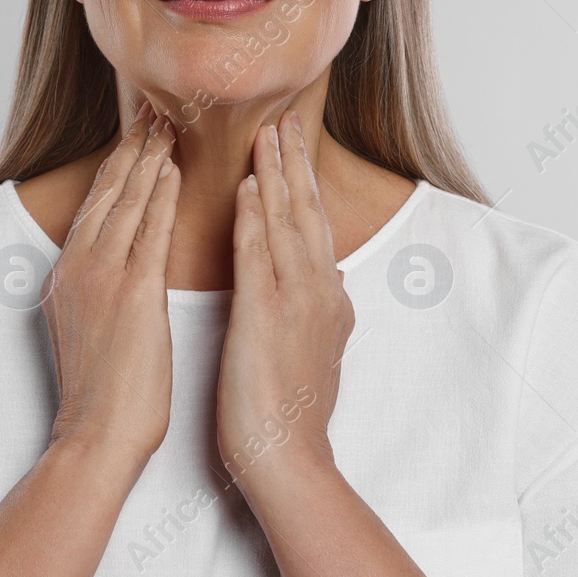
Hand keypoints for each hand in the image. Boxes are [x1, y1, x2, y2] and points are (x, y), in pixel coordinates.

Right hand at [42, 102, 180, 465]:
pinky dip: (160, 194)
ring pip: (126, 201)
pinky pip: (148, 230)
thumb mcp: (88, 327)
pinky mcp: (131, 291)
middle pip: (108, 191)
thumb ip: (99, 288)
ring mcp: (101, 276)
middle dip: (132, 147)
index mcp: (67, 273)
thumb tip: (117, 267)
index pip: (97, 204)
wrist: (97, 434)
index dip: (119, 164)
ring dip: (147, 157)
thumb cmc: (104, 394)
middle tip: (152, 109)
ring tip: (166, 123)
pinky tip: (174, 169)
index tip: (137, 132)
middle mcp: (78, 266)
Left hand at [216, 108, 353, 487]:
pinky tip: (244, 186)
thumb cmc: (291, 412)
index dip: (301, 183)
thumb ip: (324, 309)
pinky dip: (253, 216)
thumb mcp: (318, 349)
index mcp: (326, 297)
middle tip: (285, 119)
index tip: (291, 145)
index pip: (312, 226)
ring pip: (286, 222)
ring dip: (275, 174)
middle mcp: (318, 290)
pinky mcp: (267, 316)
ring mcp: (296, 301)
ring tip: (267, 133)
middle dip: (294, 163)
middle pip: (305, 211)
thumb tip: (332, 280)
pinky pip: (259, 255)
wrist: (288, 457)